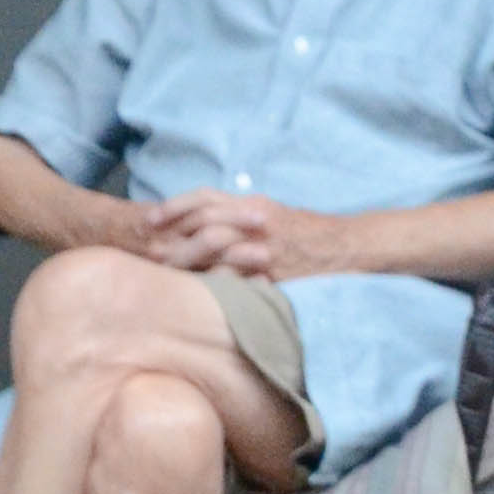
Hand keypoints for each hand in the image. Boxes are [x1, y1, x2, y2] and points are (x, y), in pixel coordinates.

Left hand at [137, 189, 359, 277]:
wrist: (347, 248)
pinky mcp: (274, 273)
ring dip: (188, 261)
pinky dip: (217, 284)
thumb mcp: (272, 214)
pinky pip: (239, 279)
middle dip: (173, 236)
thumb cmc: (308, 233)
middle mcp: (254, 221)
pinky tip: (197, 294)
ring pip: (216, 249)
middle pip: (203, 223)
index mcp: (252, 203)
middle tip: (147, 248)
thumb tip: (212, 223)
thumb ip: (242, 216)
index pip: (204, 199)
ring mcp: (264, 248)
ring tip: (164, 273)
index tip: (151, 218)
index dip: (175, 206)